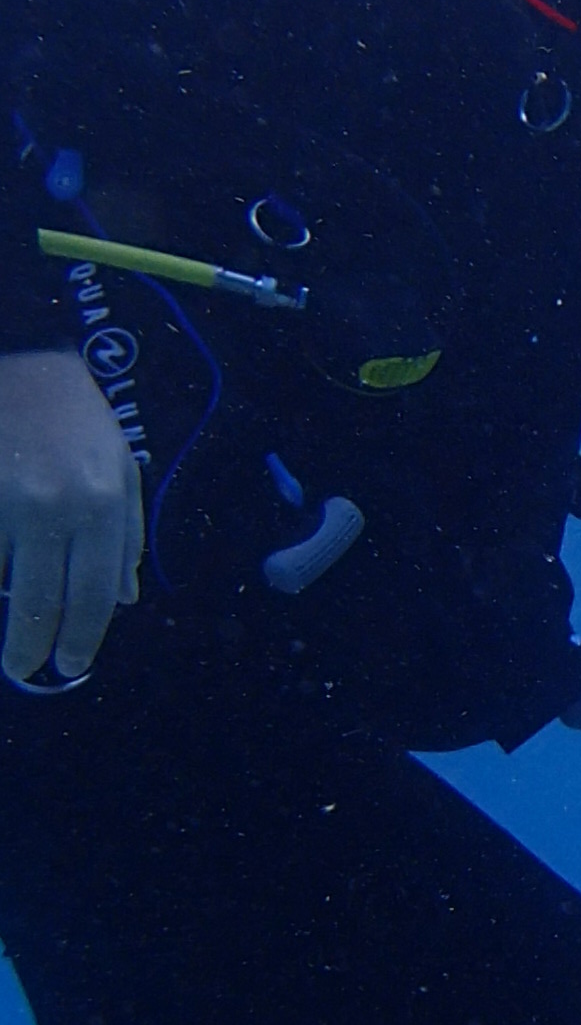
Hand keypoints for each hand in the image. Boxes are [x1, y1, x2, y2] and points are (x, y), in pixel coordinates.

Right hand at [0, 349, 143, 686]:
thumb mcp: (120, 468)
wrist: (23, 355)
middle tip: (26, 669)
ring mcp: (7, 498)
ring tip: (8, 634)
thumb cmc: (77, 417)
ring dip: (5, 613)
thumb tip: (124, 601)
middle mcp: (56, 504)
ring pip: (2, 582)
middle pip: (42, 602)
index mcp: (102, 503)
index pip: (94, 593)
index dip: (80, 638)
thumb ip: (126, 536)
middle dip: (32, 647)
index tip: (68, 666)